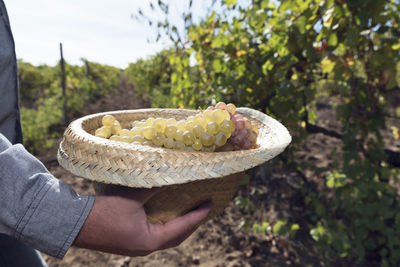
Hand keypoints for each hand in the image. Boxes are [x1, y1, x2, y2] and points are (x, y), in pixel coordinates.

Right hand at [73, 186, 212, 255]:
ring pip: (165, 237)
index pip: (181, 228)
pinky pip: (154, 235)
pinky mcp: (128, 241)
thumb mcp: (133, 197)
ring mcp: (136, 246)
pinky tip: (165, 213)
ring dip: (178, 225)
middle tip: (202, 209)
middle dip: (191, 224)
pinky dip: (164, 225)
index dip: (197, 216)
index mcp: (150, 241)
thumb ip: (154, 186)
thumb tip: (174, 174)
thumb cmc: (103, 212)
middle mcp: (145, 247)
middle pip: (176, 237)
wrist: (73, 223)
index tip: (210, 204)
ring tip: (189, 211)